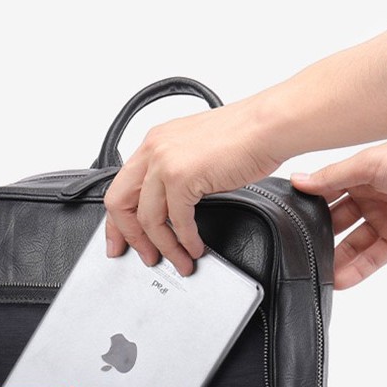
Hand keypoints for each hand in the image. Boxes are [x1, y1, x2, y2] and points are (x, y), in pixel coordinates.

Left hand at [104, 104, 282, 274]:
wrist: (268, 126)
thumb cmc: (244, 136)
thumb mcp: (195, 151)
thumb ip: (176, 172)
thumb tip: (172, 206)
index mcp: (154, 142)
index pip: (120, 187)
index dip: (117, 221)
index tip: (120, 240)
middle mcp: (153, 149)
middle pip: (121, 204)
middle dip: (131, 238)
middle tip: (145, 256)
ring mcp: (165, 162)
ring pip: (148, 219)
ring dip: (164, 246)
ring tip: (179, 260)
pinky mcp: (182, 177)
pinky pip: (177, 221)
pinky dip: (186, 241)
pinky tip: (195, 247)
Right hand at [291, 120, 386, 289]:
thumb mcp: (371, 164)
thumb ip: (334, 176)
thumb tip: (298, 181)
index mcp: (359, 173)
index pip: (325, 191)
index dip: (307, 204)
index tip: (283, 219)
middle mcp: (369, 197)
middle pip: (335, 221)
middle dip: (317, 236)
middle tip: (295, 251)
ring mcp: (384, 220)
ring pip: (352, 244)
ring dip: (335, 258)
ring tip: (315, 273)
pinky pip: (372, 258)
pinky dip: (357, 270)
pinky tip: (340, 280)